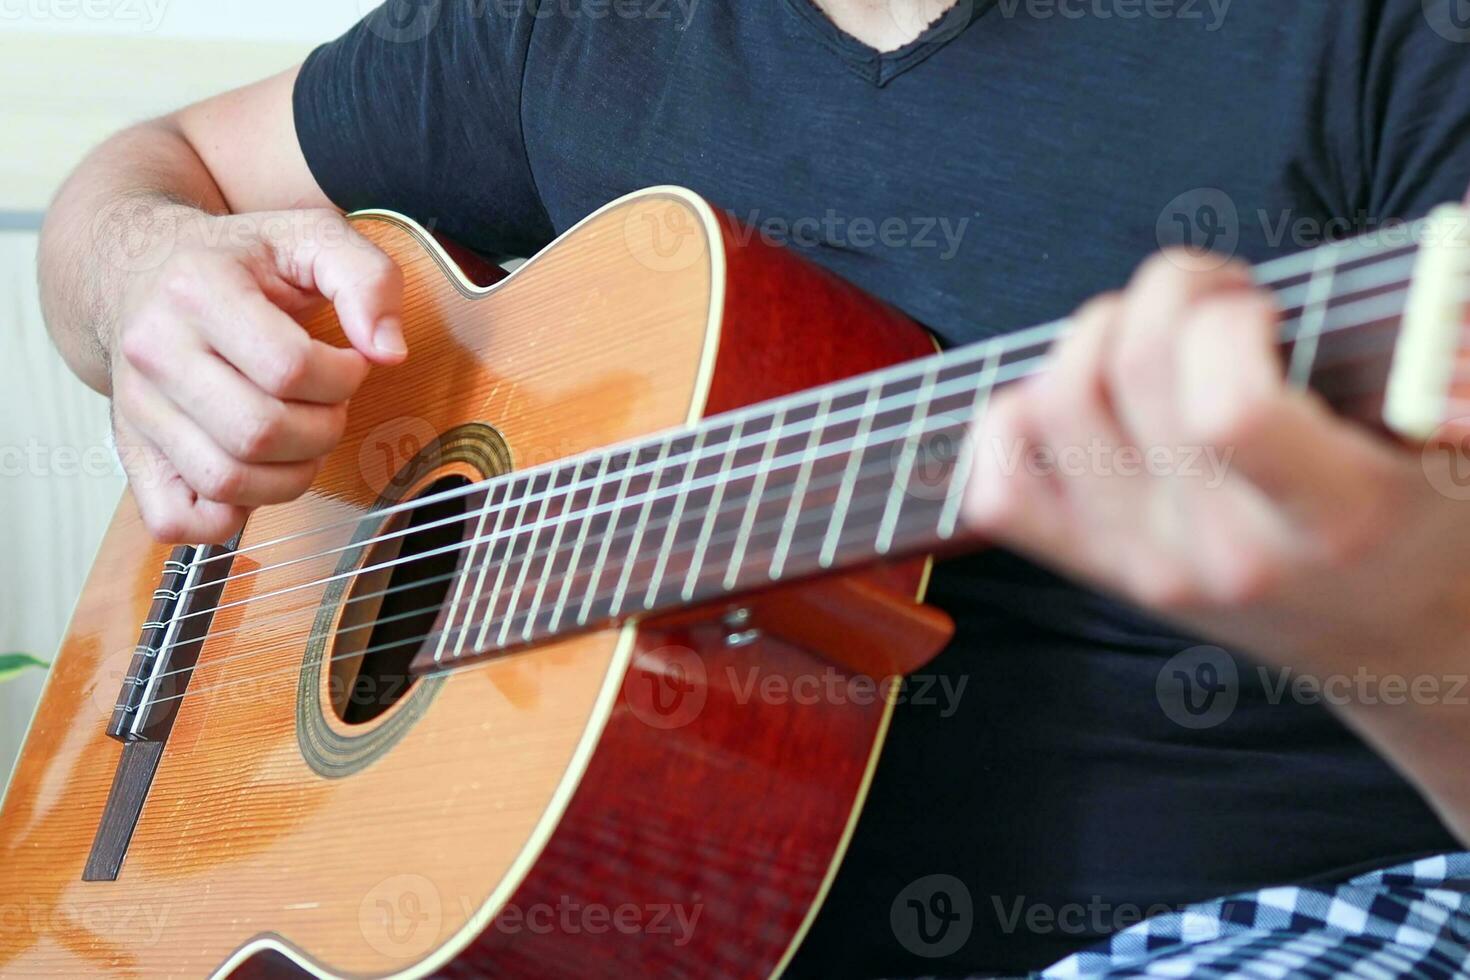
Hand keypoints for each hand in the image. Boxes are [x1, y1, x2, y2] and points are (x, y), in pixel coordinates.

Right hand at [109, 208, 404, 542]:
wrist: (141, 270)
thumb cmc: (237, 259)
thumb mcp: (309, 236)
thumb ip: (367, 278)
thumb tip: (388, 350)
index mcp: (196, 290)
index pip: (289, 368)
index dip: (343, 377)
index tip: (348, 363)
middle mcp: (153, 351)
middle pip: (259, 433)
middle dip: (322, 429)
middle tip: (328, 403)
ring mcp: (136, 407)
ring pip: (226, 482)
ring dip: (290, 474)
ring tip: (301, 434)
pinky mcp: (131, 450)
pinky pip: (177, 519)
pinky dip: (228, 517)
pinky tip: (257, 472)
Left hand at [960, 250, 1469, 679]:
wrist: (1405, 645)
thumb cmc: (1438, 523)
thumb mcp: (1469, 438)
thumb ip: (1441, 354)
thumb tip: (1441, 261)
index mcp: (1331, 518)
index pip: (1227, 410)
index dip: (1227, 324)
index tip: (1265, 309)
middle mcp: (1221, 553)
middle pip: (1131, 374)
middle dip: (1168, 292)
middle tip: (1219, 295)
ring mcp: (1148, 567)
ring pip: (1054, 406)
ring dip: (1095, 334)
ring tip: (1159, 335)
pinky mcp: (1102, 572)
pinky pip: (999, 492)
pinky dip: (1013, 424)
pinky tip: (1079, 395)